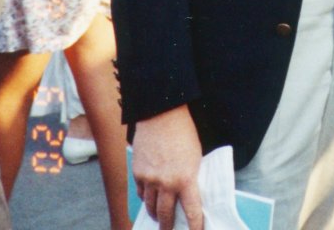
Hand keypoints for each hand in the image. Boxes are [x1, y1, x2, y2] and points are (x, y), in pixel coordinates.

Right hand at [133, 106, 203, 229]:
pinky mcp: (138, 172)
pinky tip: (149, 199)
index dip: (195, 226)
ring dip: (155, 214)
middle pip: (165, 215)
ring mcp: (150, 179)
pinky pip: (142, 193)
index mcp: (186, 178)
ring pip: (151, 206)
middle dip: (168, 227)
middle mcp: (166, 183)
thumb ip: (191, 176)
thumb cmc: (184, 132)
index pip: (192, 211)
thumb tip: (188, 194)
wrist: (162, 114)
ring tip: (158, 218)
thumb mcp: (195, 156)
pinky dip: (146, 198)